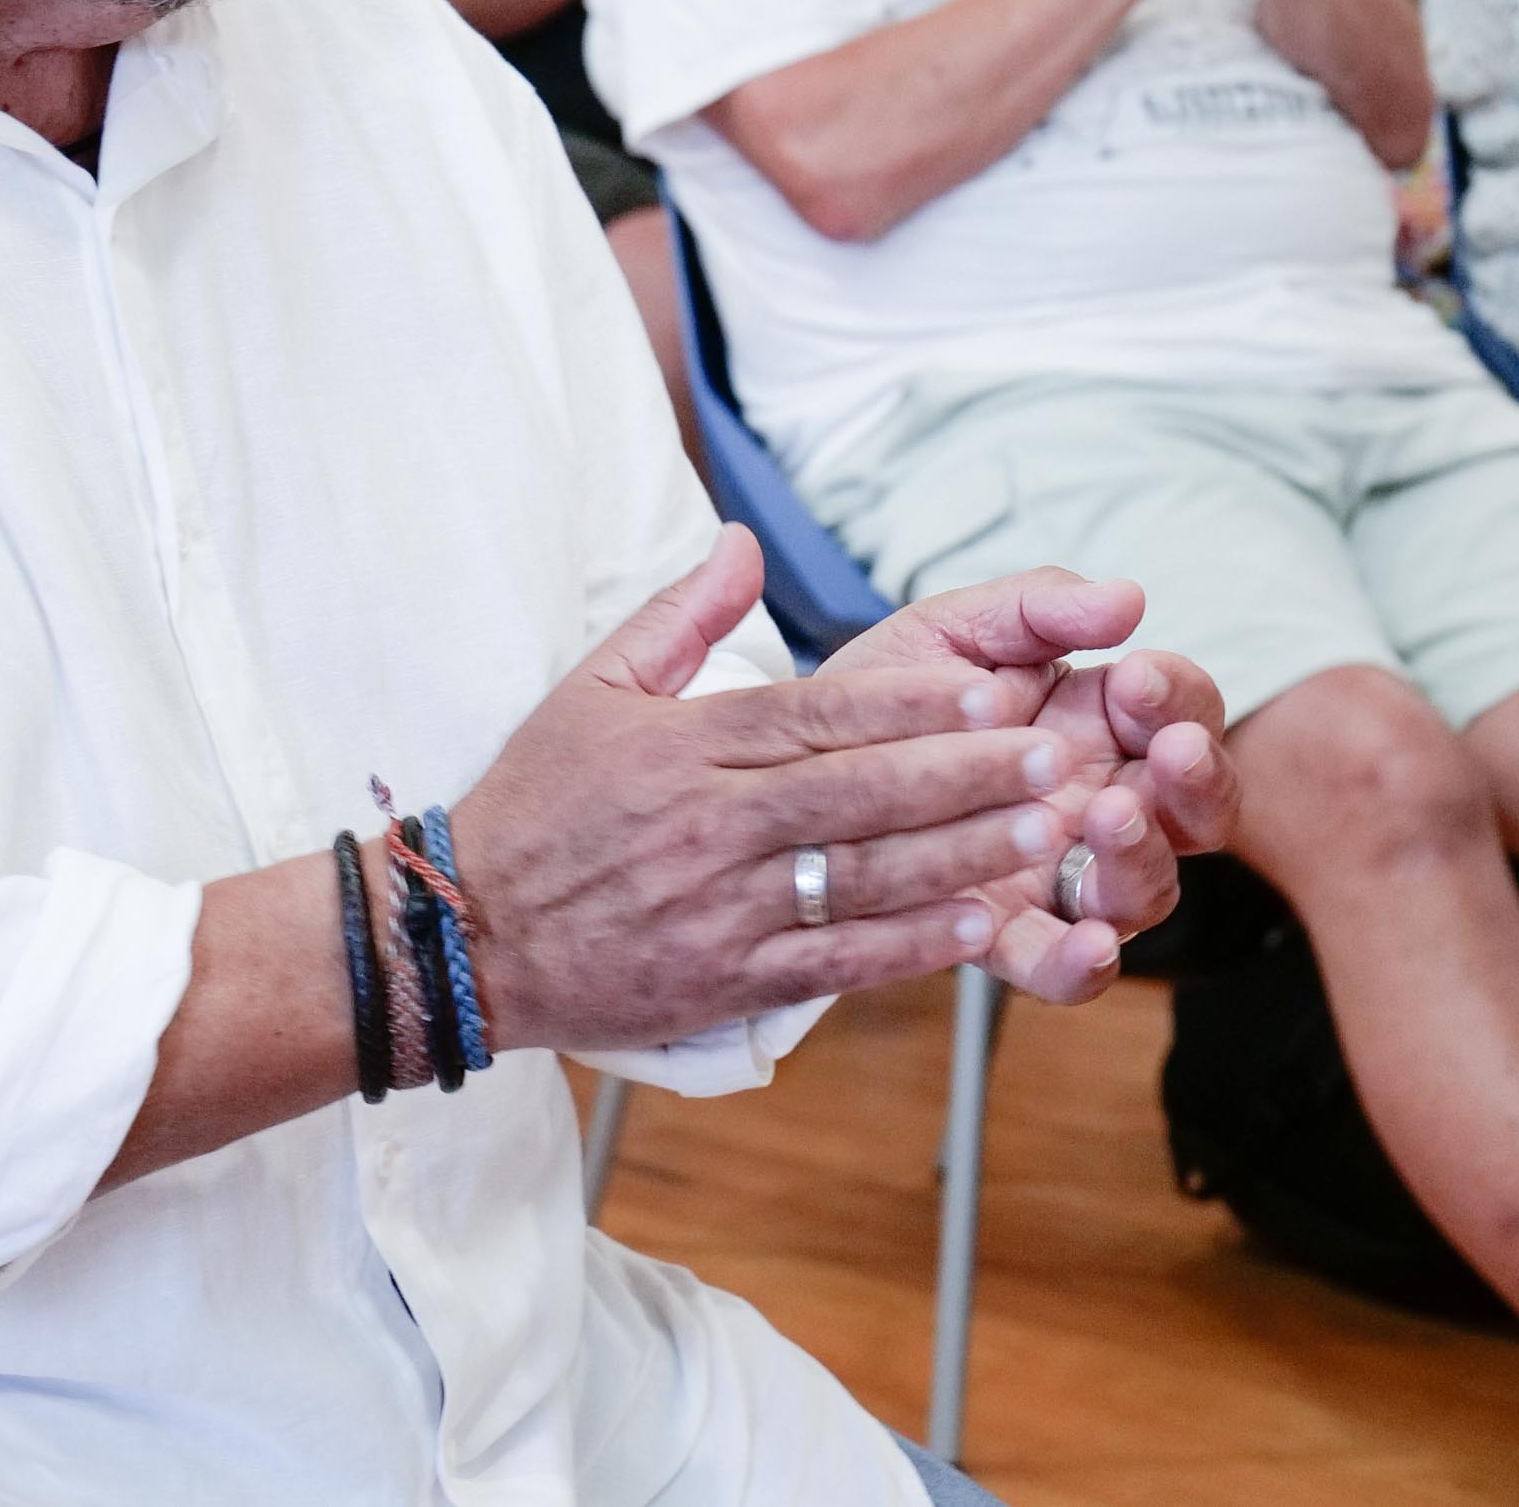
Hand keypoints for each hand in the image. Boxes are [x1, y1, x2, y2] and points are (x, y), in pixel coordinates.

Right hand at [449, 526, 1121, 1055]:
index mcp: (687, 747)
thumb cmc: (535, 802)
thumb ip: (678, 614)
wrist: (462, 933)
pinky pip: (831, 962)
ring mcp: (720, 908)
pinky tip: (977, 924)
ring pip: (860, 878)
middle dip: (966, 774)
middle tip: (1056, 753)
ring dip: (961, 855)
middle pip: (858, 794)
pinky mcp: (723, 978)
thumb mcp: (592, 687)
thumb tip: (742, 541)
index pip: (816, 716)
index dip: (911, 704)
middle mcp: (711, 825)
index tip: (994, 689)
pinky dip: (906, 947)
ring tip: (1045, 832)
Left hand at [828, 572, 1235, 1001]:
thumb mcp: (957, 630)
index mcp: (1101, 723)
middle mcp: (1100, 803)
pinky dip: (1084, 963)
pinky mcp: (1006, 934)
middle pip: (1196, 808)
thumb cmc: (892, 694)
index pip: (1180, 710)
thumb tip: (1128, 598)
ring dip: (1143, 855)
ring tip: (1110, 817)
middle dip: (1198, 778)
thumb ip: (1039, 609)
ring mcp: (1061, 875)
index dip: (1177, 694)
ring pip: (1147, 887)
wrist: (796, 766)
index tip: (1136, 677)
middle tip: (1172, 750)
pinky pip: (1064, 967)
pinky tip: (1089, 944)